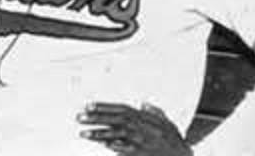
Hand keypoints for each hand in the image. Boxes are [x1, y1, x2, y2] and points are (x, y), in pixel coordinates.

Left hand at [77, 102, 192, 155]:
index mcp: (144, 118)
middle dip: (96, 118)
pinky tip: (104, 145)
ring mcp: (142, 141)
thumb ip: (154, 112)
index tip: (87, 106)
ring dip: (99, 133)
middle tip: (79, 117)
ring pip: (117, 134)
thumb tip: (142, 104)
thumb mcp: (167, 122)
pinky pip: (127, 149)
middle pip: (115, 119)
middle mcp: (142, 127)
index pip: (120, 109)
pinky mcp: (142, 153)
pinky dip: (116, 146)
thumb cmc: (175, 141)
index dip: (103, 107)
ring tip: (83, 134)